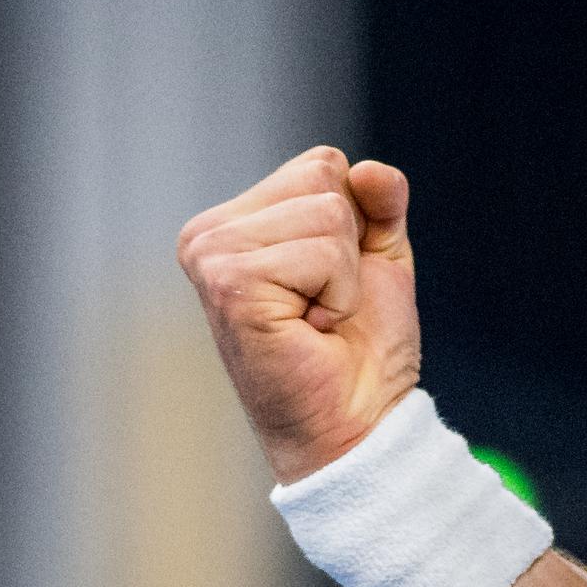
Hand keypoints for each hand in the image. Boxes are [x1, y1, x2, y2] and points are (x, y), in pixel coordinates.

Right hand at [177, 146, 421, 482]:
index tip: (333, 284)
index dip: (355, 224)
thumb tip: (369, 169)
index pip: (322, 164)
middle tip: (325, 305)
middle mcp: (208, 234)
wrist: (360, 422)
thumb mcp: (378, 258)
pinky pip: (323, 251)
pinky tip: (311, 329)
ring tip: (317, 320)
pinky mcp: (228, 284)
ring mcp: (211, 257)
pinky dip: (338, 294)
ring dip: (345, 276)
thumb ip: (377, 202)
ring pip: (328, 213)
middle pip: (324, 177)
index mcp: (235, 222)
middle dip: (350, 247)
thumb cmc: (361, 351)